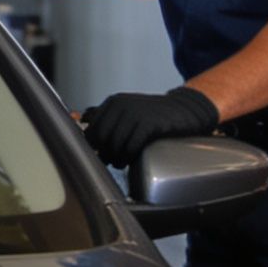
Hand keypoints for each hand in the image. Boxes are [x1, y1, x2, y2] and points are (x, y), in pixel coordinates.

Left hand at [82, 86, 220, 167]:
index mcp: (113, 102)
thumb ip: (107, 115)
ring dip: (114, 158)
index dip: (92, 145)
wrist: (185, 110)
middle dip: (102, 153)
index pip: (91, 128)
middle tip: (107, 162)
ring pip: (115, 143)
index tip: (95, 155)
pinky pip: (131, 146)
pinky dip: (127, 157)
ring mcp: (135, 113)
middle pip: (101, 137)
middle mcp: (121, 105)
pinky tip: (128, 161)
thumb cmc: (154, 115)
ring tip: (118, 164)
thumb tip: (82, 119)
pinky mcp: (150, 123)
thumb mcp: (128, 110)